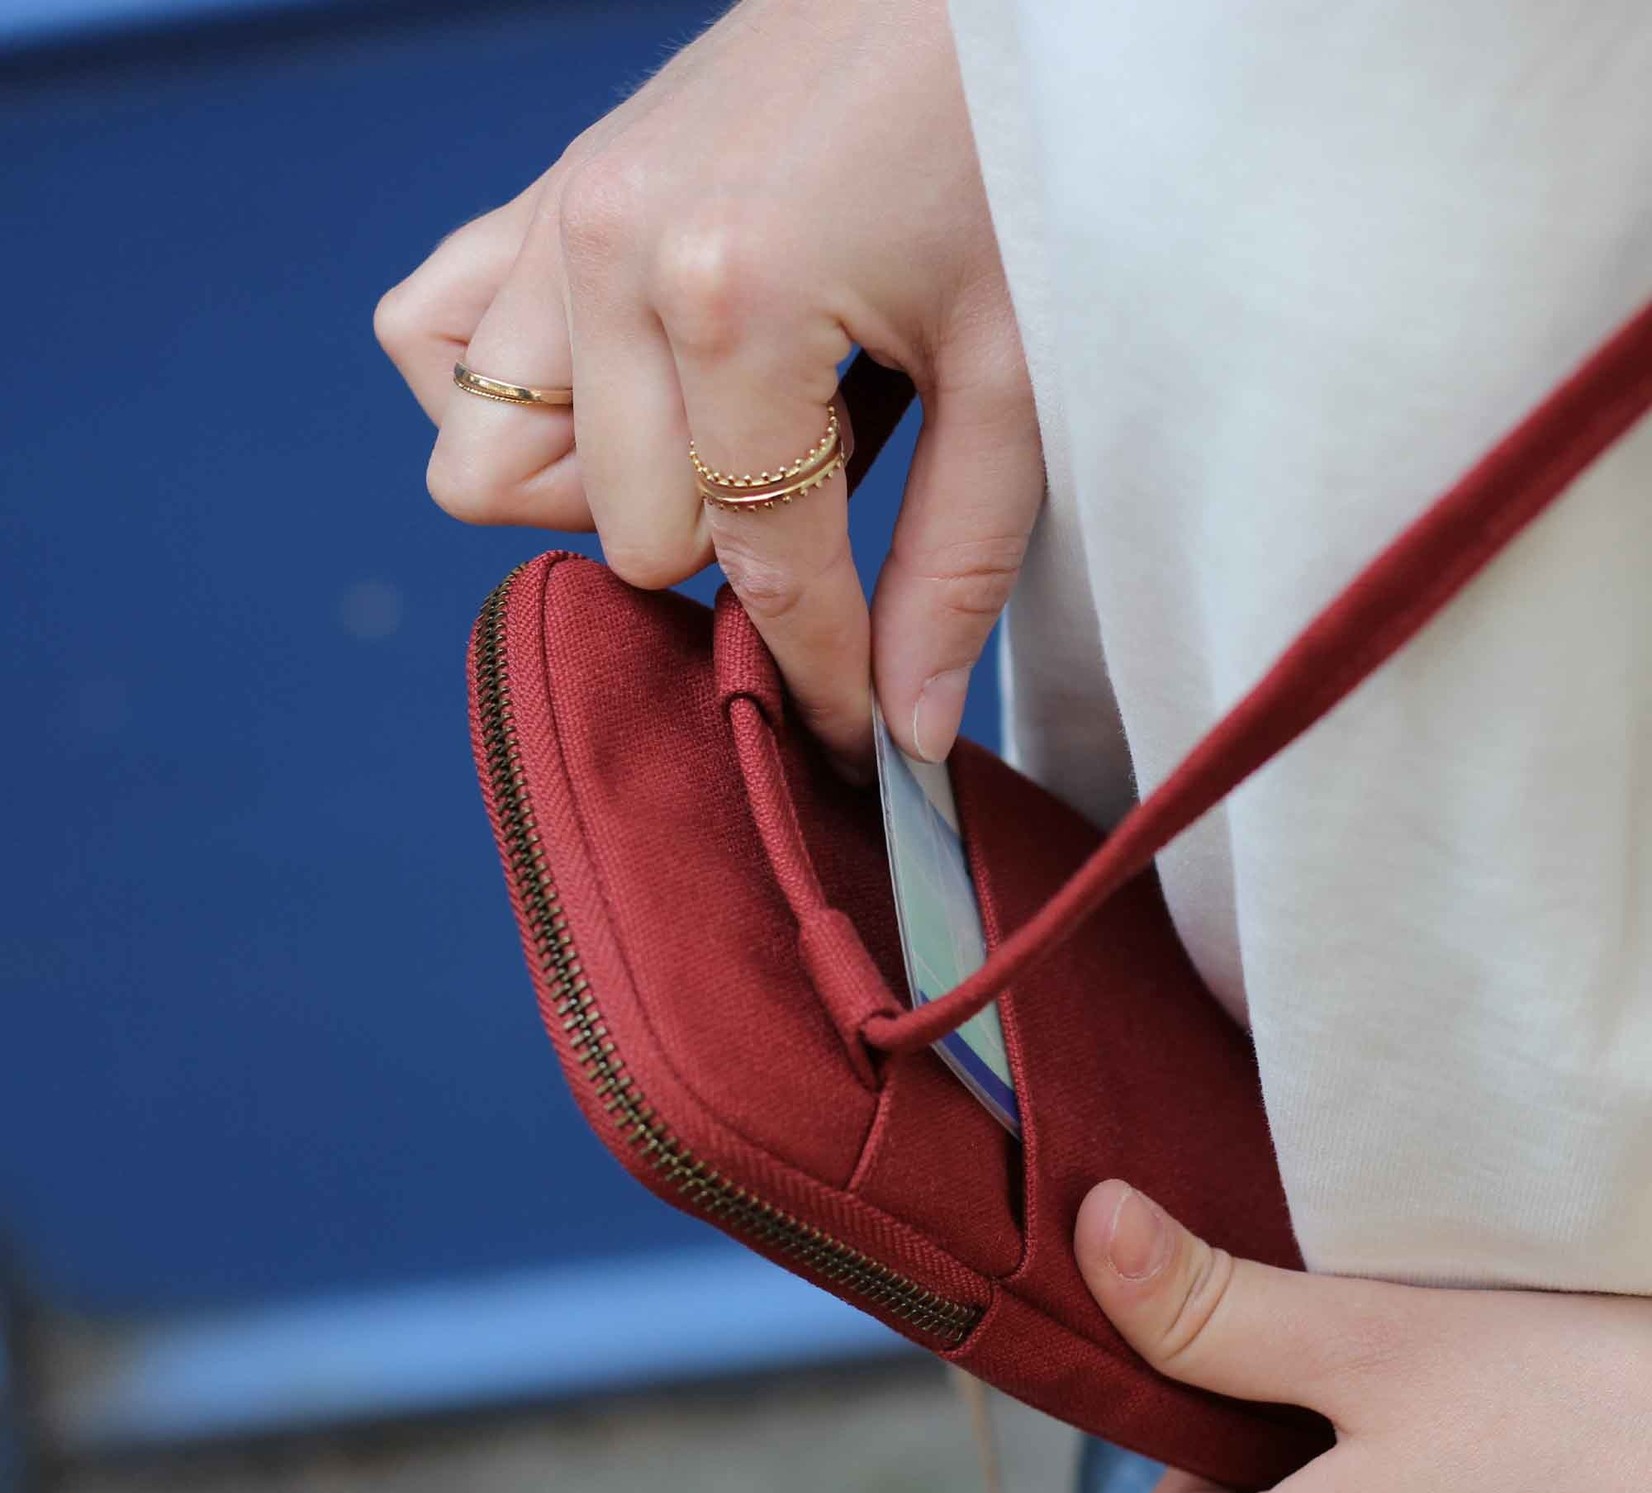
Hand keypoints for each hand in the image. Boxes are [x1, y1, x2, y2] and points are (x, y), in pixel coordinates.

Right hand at [374, 0, 1041, 777]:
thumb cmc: (1005, 145)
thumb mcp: (1011, 372)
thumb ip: (950, 566)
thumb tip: (908, 728)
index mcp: (735, 299)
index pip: (756, 566)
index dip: (816, 672)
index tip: (854, 734)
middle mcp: (609, 260)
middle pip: (625, 539)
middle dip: (732, 547)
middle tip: (819, 481)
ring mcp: (554, 221)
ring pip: (487, 473)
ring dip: (608, 492)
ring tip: (715, 437)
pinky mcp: (536, 193)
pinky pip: (429, 344)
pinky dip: (506, 401)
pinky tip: (615, 389)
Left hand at [1075, 1180, 1651, 1492]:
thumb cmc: (1570, 1418)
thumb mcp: (1368, 1341)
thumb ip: (1211, 1308)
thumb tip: (1092, 1232)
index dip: (1197, 1433)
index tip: (1270, 1369)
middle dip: (1275, 1465)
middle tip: (1363, 1383)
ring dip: (1350, 1491)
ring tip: (1434, 1420)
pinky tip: (1483, 1464)